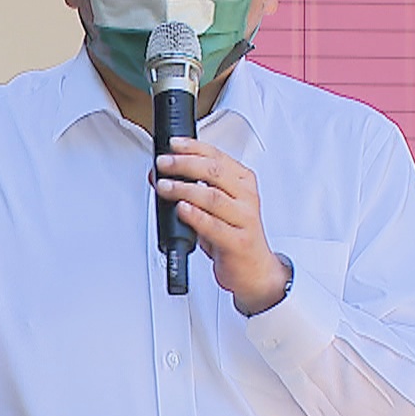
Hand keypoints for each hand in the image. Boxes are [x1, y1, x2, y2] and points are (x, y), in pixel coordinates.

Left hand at [152, 138, 288, 314]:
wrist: (255, 270)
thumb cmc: (234, 235)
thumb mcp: (214, 208)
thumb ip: (190, 190)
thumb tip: (159, 175)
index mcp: (243, 182)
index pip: (217, 156)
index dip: (193, 147)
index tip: (173, 145)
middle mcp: (246, 197)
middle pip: (214, 172)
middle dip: (185, 164)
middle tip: (164, 164)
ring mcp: (244, 219)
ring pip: (212, 197)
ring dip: (184, 188)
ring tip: (165, 186)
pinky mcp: (238, 242)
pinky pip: (214, 226)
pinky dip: (195, 215)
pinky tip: (182, 209)